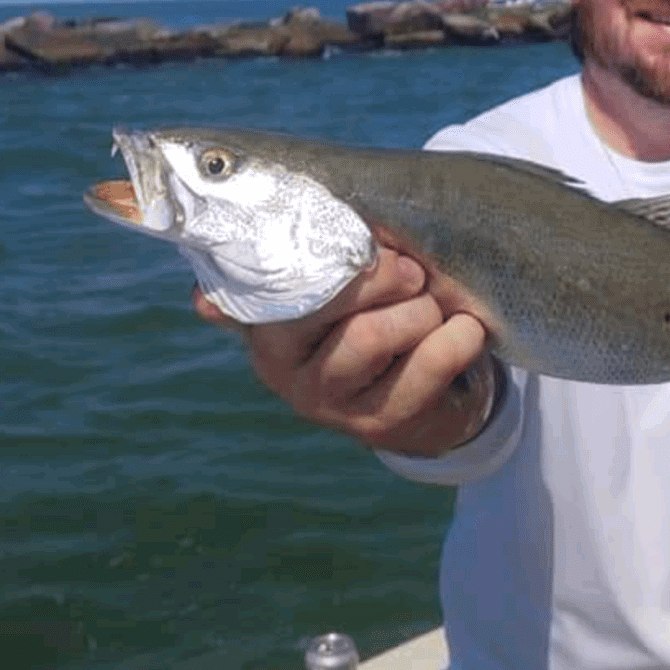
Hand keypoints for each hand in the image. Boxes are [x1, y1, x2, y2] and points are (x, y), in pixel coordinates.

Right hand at [192, 246, 491, 456]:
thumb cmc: (374, 316)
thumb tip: (203, 301)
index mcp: (262, 322)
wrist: (422, 400)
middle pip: (328, 303)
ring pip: (373, 334)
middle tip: (413, 271)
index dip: (312, 257)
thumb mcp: (338, 288)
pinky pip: (425, 367)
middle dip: (383, 275)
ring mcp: (328, 402)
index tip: (361, 244)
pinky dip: (456, 338)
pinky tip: (466, 329)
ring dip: (419, 309)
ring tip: (435, 306)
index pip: (268, 283)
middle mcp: (281, 367)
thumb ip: (308, 262)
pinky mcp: (378, 425)